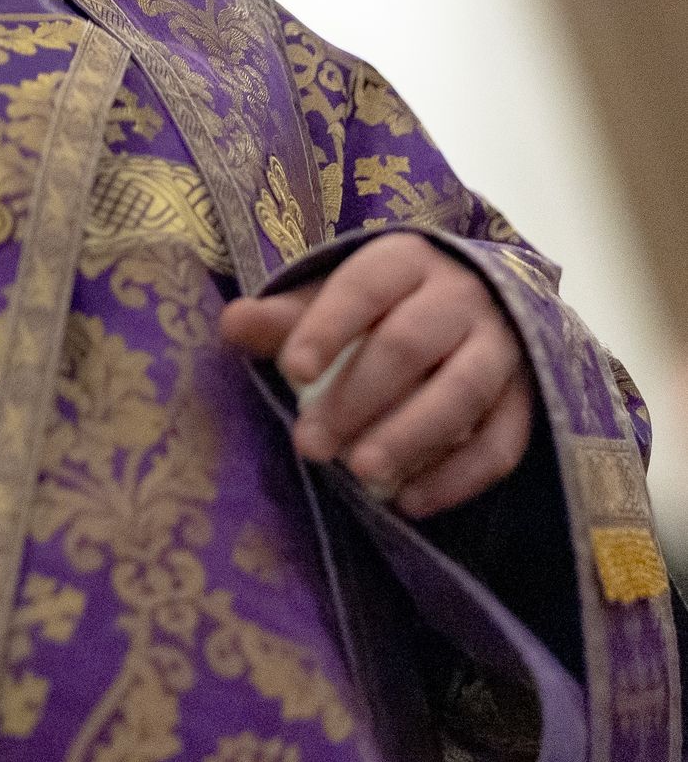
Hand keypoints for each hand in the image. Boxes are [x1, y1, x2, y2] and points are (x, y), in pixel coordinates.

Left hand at [219, 232, 532, 518]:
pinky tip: (410, 501)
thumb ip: (285, 317)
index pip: (365, 287)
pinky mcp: (530, 397)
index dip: (329, 327)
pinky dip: (458, 476)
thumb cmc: (383, 304)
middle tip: (312, 444)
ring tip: (362, 474)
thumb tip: (232, 324)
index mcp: (406, 260)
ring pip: (464, 392)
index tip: (292, 370)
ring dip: (411, 437)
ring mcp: (505, 346)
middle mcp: (463, 296)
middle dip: (358, 398)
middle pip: (411, 345)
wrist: (476, 304)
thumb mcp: (331, 298)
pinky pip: (503, 440)